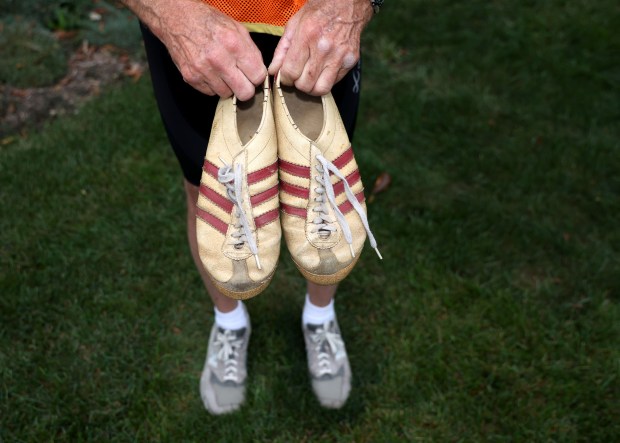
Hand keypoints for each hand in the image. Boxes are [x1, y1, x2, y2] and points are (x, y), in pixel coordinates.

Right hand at [145, 0, 266, 99]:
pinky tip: (210, 72)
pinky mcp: (191, 78)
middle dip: (246, 88)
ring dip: (228, 86)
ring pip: (227, 95)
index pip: (258, 76)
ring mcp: (203, 70)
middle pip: (244, 93)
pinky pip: (211, 93)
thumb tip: (260, 72)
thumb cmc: (209, 22)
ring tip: (223, 72)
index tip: (253, 74)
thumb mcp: (236, 28)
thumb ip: (251, 51)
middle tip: (242, 80)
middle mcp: (218, 59)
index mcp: (234, 44)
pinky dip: (213, 85)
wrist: (176, 19)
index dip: (257, 77)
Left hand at [267, 0, 372, 94]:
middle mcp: (323, 48)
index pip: (290, 72)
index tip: (286, 76)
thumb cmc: (318, 12)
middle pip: (305, 84)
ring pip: (320, 89)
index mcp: (306, 36)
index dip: (285, 78)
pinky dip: (325, 81)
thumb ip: (281, 50)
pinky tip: (322, 70)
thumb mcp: (294, 24)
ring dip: (311, 88)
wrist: (347, 5)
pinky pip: (334, 83)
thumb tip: (273, 71)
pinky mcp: (350, 61)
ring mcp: (339, 56)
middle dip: (297, 83)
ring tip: (309, 78)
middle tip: (298, 76)